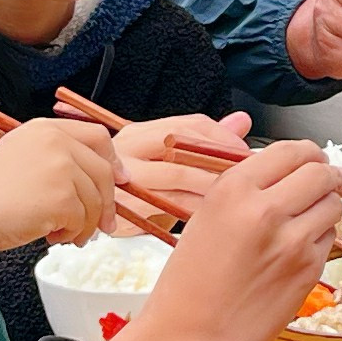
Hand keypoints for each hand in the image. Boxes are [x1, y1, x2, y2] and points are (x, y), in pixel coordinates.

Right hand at [0, 118, 117, 285]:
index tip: (120, 179)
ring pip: (95, 201)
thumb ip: (57, 157)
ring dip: (84, 225)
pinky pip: (82, 220)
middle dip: (106, 204)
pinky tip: (51, 237)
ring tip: (64, 235)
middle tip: (102, 226)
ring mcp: (60, 168)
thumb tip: (104, 177)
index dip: (114, 160)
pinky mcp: (61, 197)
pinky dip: (71, 234)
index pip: (97, 136)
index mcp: (44, 129)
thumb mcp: (22, 158)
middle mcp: (55, 142)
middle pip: (103, 172)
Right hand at [104, 142, 341, 340]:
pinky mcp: (309, 270)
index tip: (312, 157)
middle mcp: (266, 209)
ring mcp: (293, 241)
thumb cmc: (188, 284)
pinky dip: (321, 237)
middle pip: (320, 173)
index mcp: (234, 190)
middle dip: (327, 173)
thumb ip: (244, 191)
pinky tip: (300, 249)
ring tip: (310, 216)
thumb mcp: (205, 218)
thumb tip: (284, 173)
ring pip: (333, 204)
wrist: (191, 338)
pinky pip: (329, 239)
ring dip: (327, 205)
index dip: (307, 152)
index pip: (289, 151)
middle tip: (329, 178)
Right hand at [109, 109, 256, 215]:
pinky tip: (208, 215)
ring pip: (177, 173)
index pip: (188, 124)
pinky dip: (191, 209)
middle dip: (218, 160)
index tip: (244, 153)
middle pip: (183, 144)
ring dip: (209, 185)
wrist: (96, 220)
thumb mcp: (168, 162)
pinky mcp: (123, 204)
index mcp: (141, 133)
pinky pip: (166, 204)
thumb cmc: (137, 191)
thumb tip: (242, 121)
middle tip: (244, 176)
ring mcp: (123, 175)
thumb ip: (203, 142)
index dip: (222, 137)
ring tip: (231, 196)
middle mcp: (129, 148)